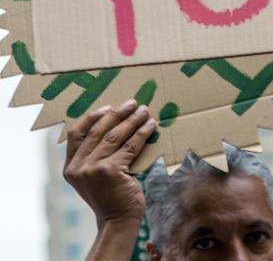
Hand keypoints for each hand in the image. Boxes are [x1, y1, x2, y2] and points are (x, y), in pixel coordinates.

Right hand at [63, 99, 156, 227]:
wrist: (117, 220)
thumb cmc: (110, 196)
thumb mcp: (93, 177)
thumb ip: (94, 156)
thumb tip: (114, 124)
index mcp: (70, 167)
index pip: (76, 134)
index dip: (92, 117)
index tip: (108, 107)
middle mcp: (78, 167)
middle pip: (97, 131)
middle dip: (117, 114)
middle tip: (132, 103)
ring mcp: (93, 169)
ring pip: (115, 136)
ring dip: (132, 120)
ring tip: (144, 111)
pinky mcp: (111, 170)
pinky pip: (130, 146)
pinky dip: (142, 133)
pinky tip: (151, 126)